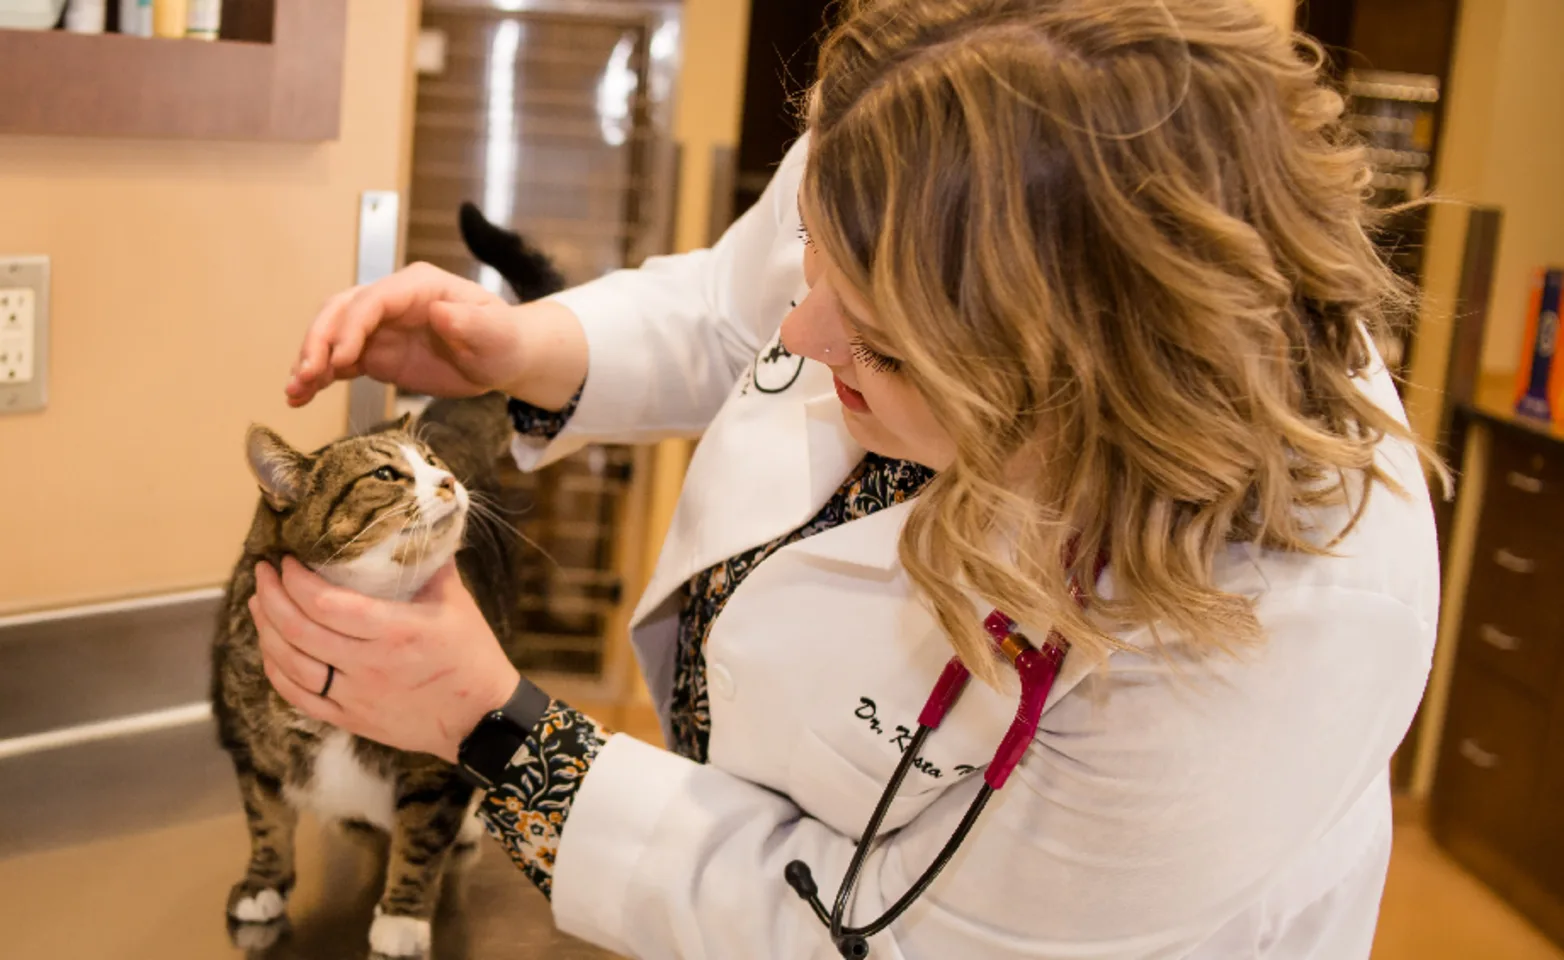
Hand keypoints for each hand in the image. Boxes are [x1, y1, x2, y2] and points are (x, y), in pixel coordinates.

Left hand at [251, 557, 522, 762]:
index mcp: (396, 631)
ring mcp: (355, 696)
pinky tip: (271, 649)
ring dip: (267, 631)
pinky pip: (298, 697)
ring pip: (290, 665)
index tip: (287, 560)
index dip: (296, 580)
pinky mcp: (350, 719)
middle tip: (264, 572)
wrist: (481, 718)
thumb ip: (427, 562)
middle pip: (299, 631)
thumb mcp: (455, 601)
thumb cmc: (470, 654)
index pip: (326, 604)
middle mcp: (369, 665)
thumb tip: (408, 521)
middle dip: (271, 596)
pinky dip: (276, 671)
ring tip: (260, 603)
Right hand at [285, 262, 529, 406]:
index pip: (373, 300)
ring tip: (295, 391)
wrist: (502, 359)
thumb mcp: (495, 332)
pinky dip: (319, 376)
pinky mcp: (375, 354)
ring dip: (310, 360)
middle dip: (319, 341)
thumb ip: (469, 322)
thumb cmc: (502, 340)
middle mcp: (390, 301)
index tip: (341, 359)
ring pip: (332, 334)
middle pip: (340, 311)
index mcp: (417, 286)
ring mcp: (378, 328)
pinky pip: (339, 361)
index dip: (352, 328)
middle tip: (306, 376)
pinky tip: (301, 396)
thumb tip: (439, 312)